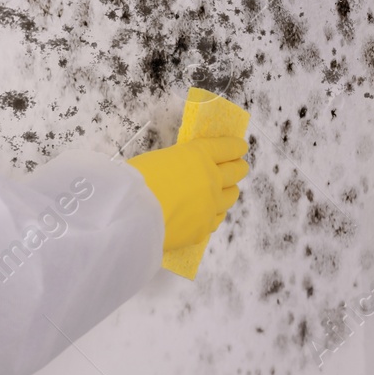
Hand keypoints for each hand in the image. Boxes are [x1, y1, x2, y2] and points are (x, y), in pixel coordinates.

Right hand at [128, 136, 248, 250]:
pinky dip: (216, 213)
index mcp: (199, 155)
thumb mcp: (159, 159)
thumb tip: (185, 171)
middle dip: (239, 167)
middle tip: (239, 166)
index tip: (241, 146)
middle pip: (236, 171)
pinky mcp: (204, 228)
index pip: (227, 147)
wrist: (132, 213)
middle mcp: (211, 178)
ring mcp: (211, 205)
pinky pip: (217, 218)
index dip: (236, 146)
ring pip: (231, 196)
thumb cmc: (137, 180)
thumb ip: (180, 163)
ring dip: (230, 190)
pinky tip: (211, 212)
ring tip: (227, 190)